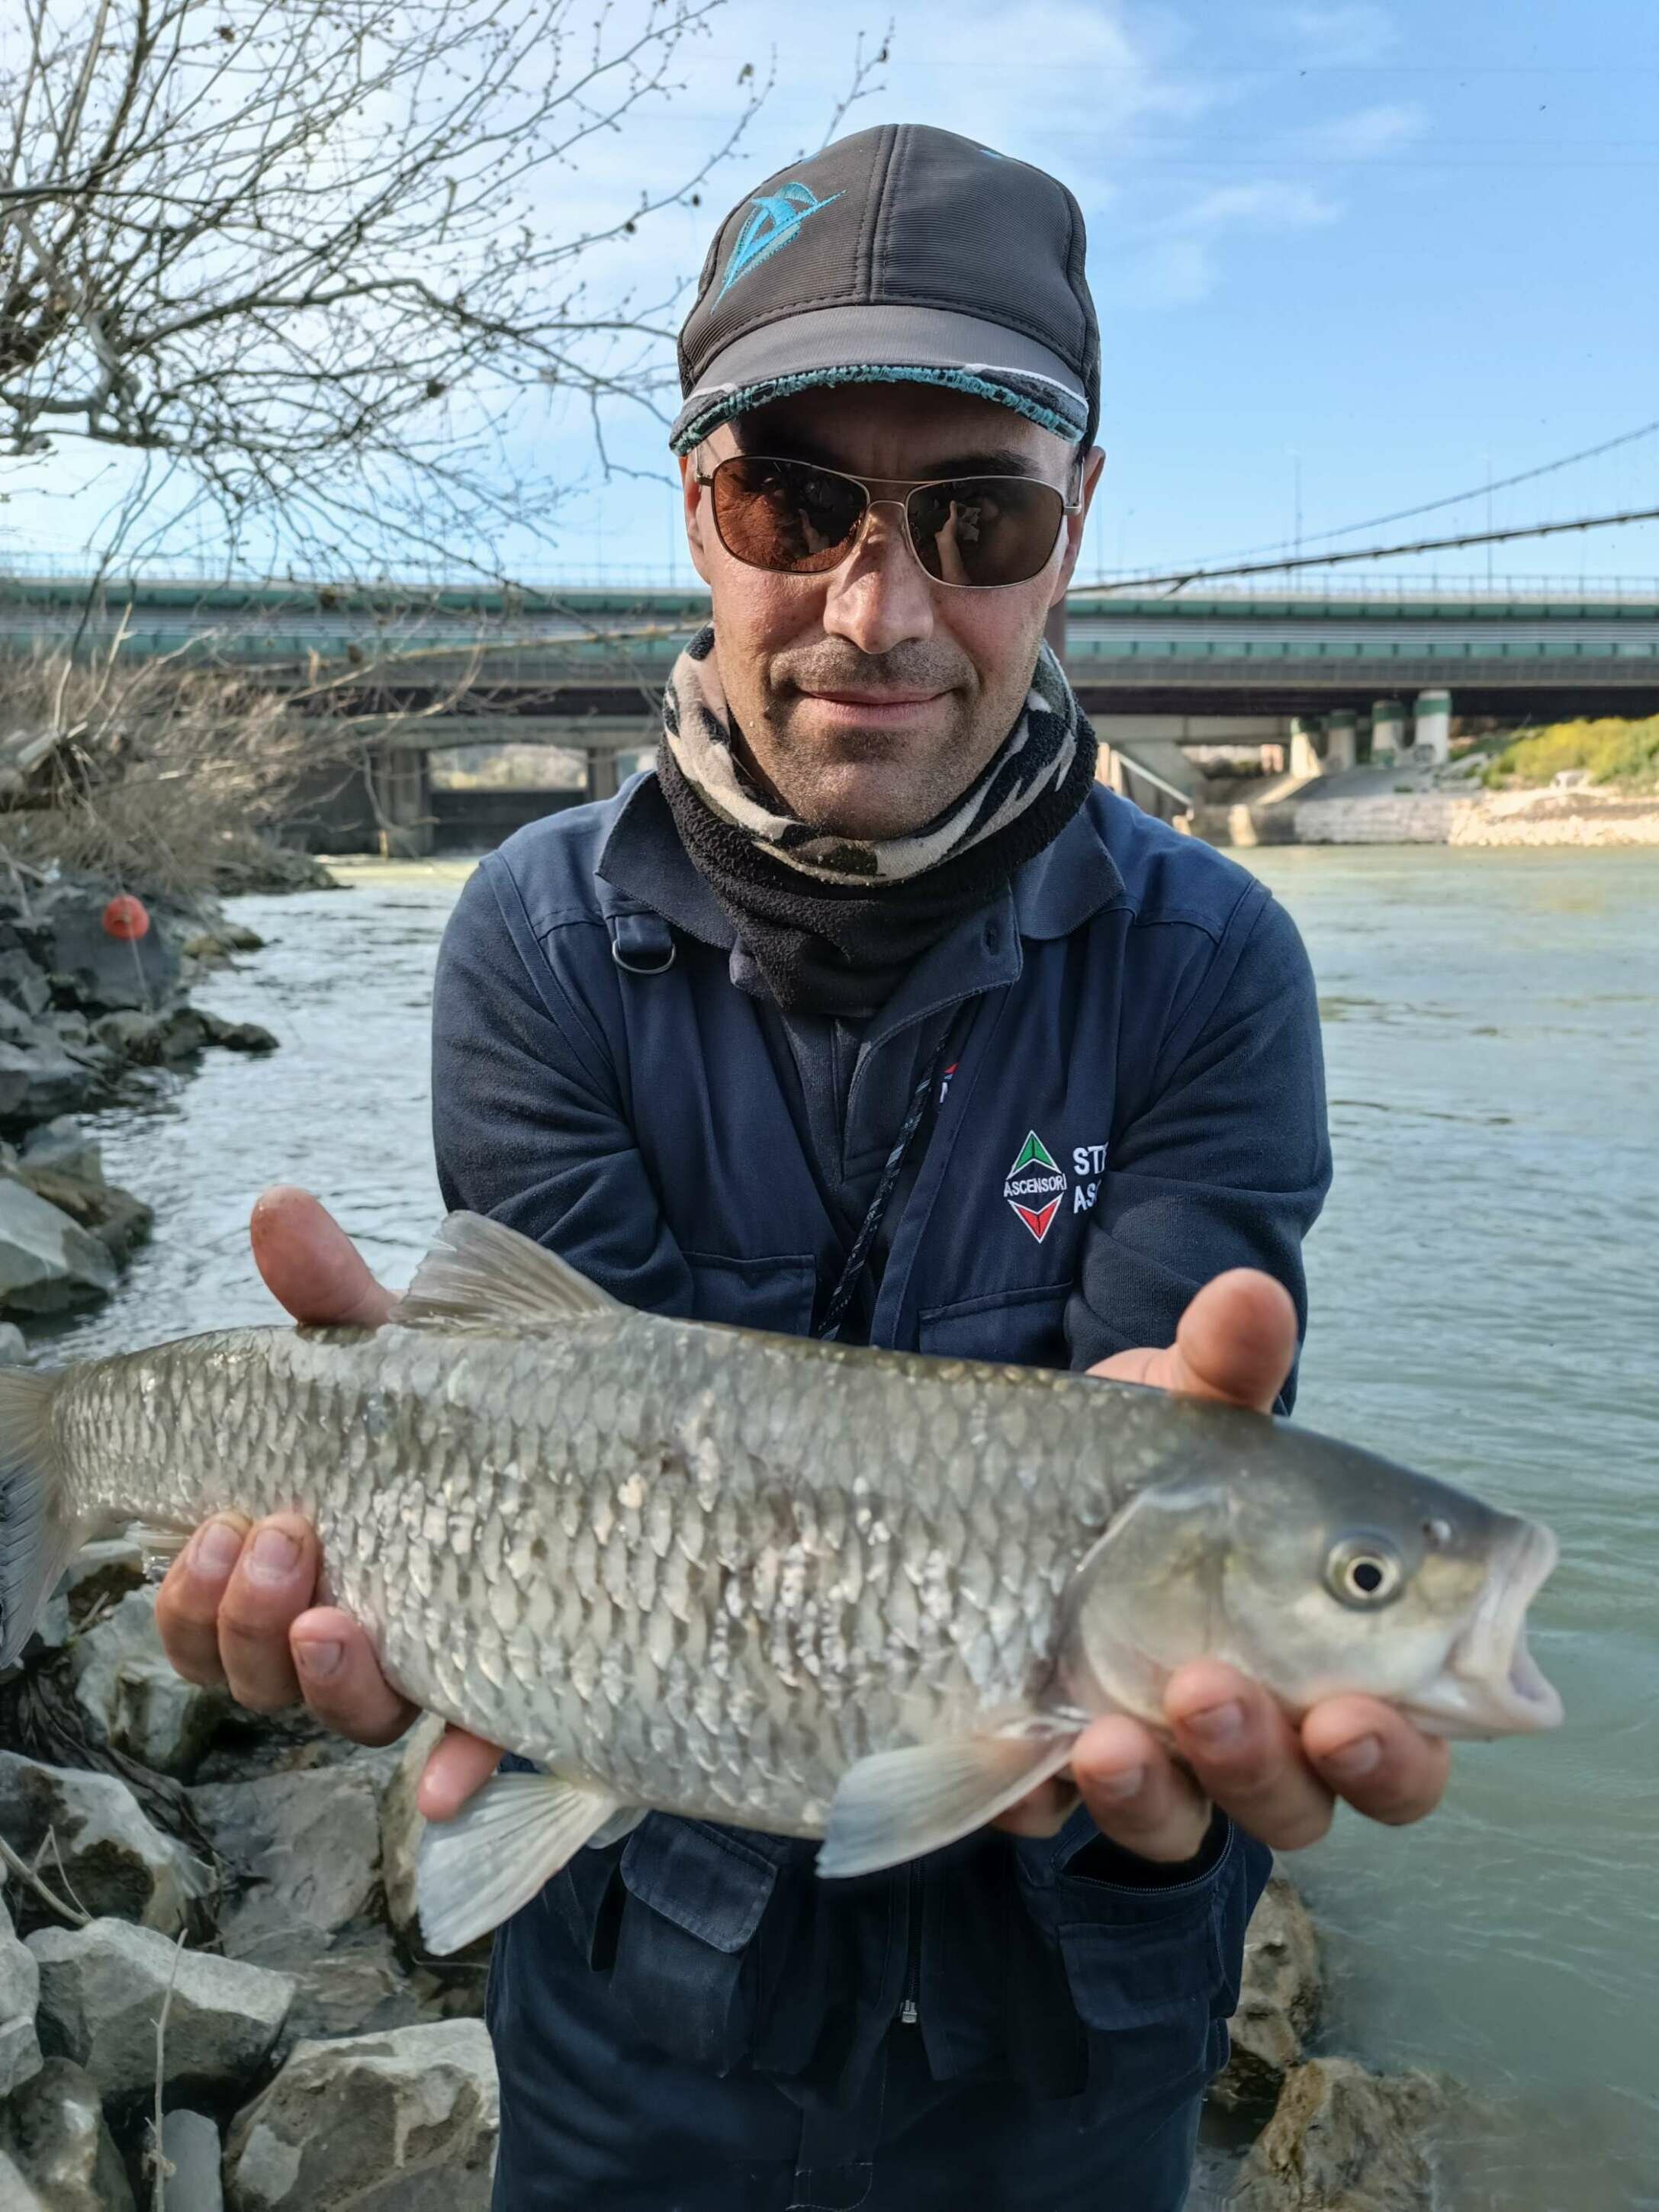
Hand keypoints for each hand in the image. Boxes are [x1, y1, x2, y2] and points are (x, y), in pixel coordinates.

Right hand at [154, 1186, 499, 1821]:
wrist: (634, 1442)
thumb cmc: (502, 1403)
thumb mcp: (418, 1351)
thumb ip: (341, 1295)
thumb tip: (278, 1204)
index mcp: (316, 1557)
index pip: (220, 1615)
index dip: (195, 1601)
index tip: (207, 1529)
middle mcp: (366, 1627)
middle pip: (264, 1677)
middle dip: (244, 1628)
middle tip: (273, 1544)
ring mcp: (446, 1666)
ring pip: (352, 1714)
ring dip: (323, 1680)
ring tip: (332, 1614)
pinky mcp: (530, 1694)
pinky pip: (487, 1753)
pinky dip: (461, 1772)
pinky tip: (446, 1784)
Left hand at [995, 1268, 1450, 1860]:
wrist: (1015, 1476)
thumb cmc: (1148, 1460)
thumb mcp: (1182, 1407)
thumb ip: (1224, 1364)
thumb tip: (1249, 1294)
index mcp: (1329, 1659)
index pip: (1401, 1748)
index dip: (1395, 1752)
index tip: (1352, 1711)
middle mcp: (1252, 1727)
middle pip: (1300, 1805)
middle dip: (1270, 1770)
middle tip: (1218, 1699)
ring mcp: (1148, 1755)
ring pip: (1179, 1824)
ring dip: (1155, 1792)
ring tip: (1109, 1734)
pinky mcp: (1044, 1766)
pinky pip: (1051, 1816)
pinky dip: (1042, 1796)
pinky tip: (1022, 1753)